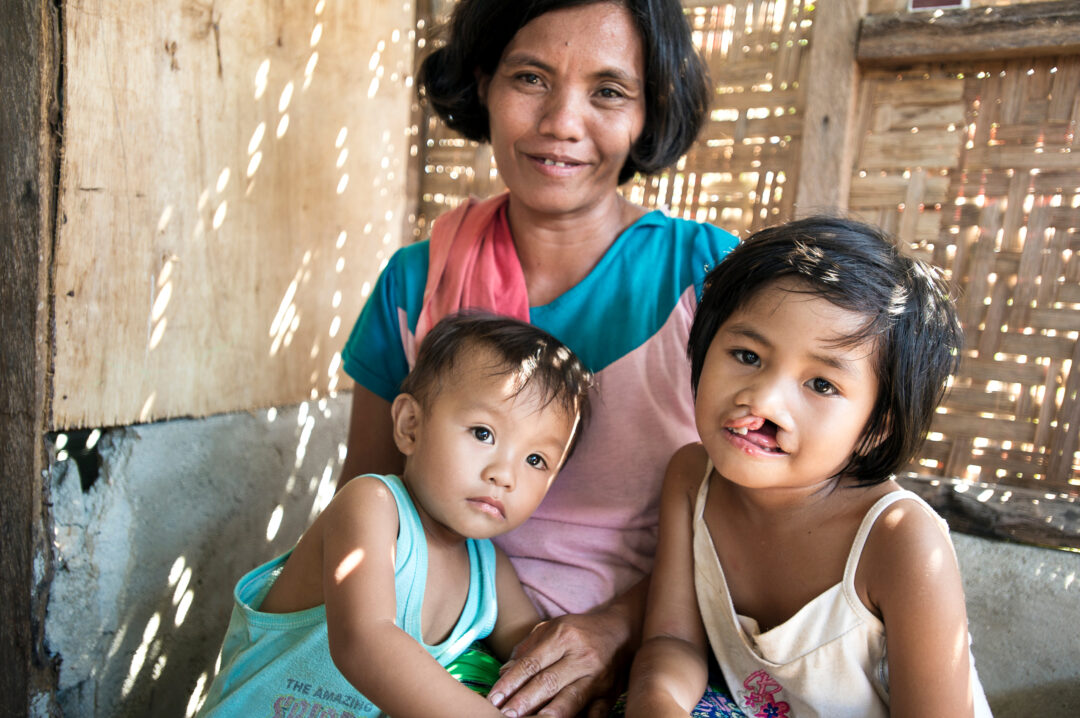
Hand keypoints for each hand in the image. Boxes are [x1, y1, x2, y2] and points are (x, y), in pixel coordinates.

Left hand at [488, 607, 633, 717]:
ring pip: (569, 700)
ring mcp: (597, 677)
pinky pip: (595, 714)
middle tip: (503, 715)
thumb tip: (504, 672)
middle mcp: (580, 656)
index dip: (510, 682)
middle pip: (547, 683)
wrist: (623, 630)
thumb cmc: (580, 631)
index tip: (493, 698)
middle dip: (523, 702)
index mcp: (563, 637)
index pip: (531, 663)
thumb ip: (527, 648)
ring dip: (546, 715)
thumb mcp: (553, 628)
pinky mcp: (610, 694)